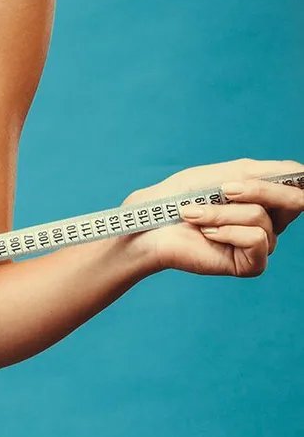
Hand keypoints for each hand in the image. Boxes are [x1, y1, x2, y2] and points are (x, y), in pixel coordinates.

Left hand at [123, 158, 303, 276]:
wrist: (147, 228)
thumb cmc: (177, 199)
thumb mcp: (222, 175)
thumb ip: (263, 172)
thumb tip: (302, 172)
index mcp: (264, 198)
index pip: (297, 183)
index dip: (293, 177)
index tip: (257, 175)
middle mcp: (269, 221)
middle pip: (294, 200)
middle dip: (257, 189)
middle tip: (222, 190)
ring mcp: (260, 244)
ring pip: (262, 218)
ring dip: (222, 213)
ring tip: (193, 215)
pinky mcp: (250, 264)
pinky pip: (257, 239)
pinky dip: (227, 231)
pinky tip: (205, 234)